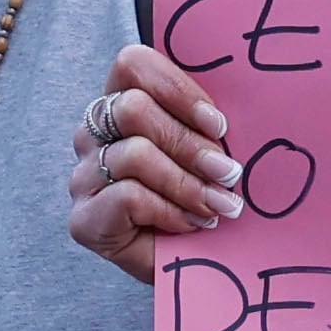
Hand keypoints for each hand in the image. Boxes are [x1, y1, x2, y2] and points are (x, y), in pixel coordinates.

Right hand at [67, 40, 236, 281]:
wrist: (188, 265)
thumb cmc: (201, 199)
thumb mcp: (210, 153)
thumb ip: (210, 124)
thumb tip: (246, 103)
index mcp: (121, 102)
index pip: (132, 65)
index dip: (177, 88)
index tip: (218, 123)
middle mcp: (93, 134)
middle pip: (132, 108)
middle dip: (190, 143)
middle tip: (229, 172)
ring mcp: (84, 176)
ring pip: (135, 154)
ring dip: (187, 182)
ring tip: (219, 205)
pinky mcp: (84, 218)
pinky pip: (128, 196)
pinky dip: (169, 210)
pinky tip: (191, 224)